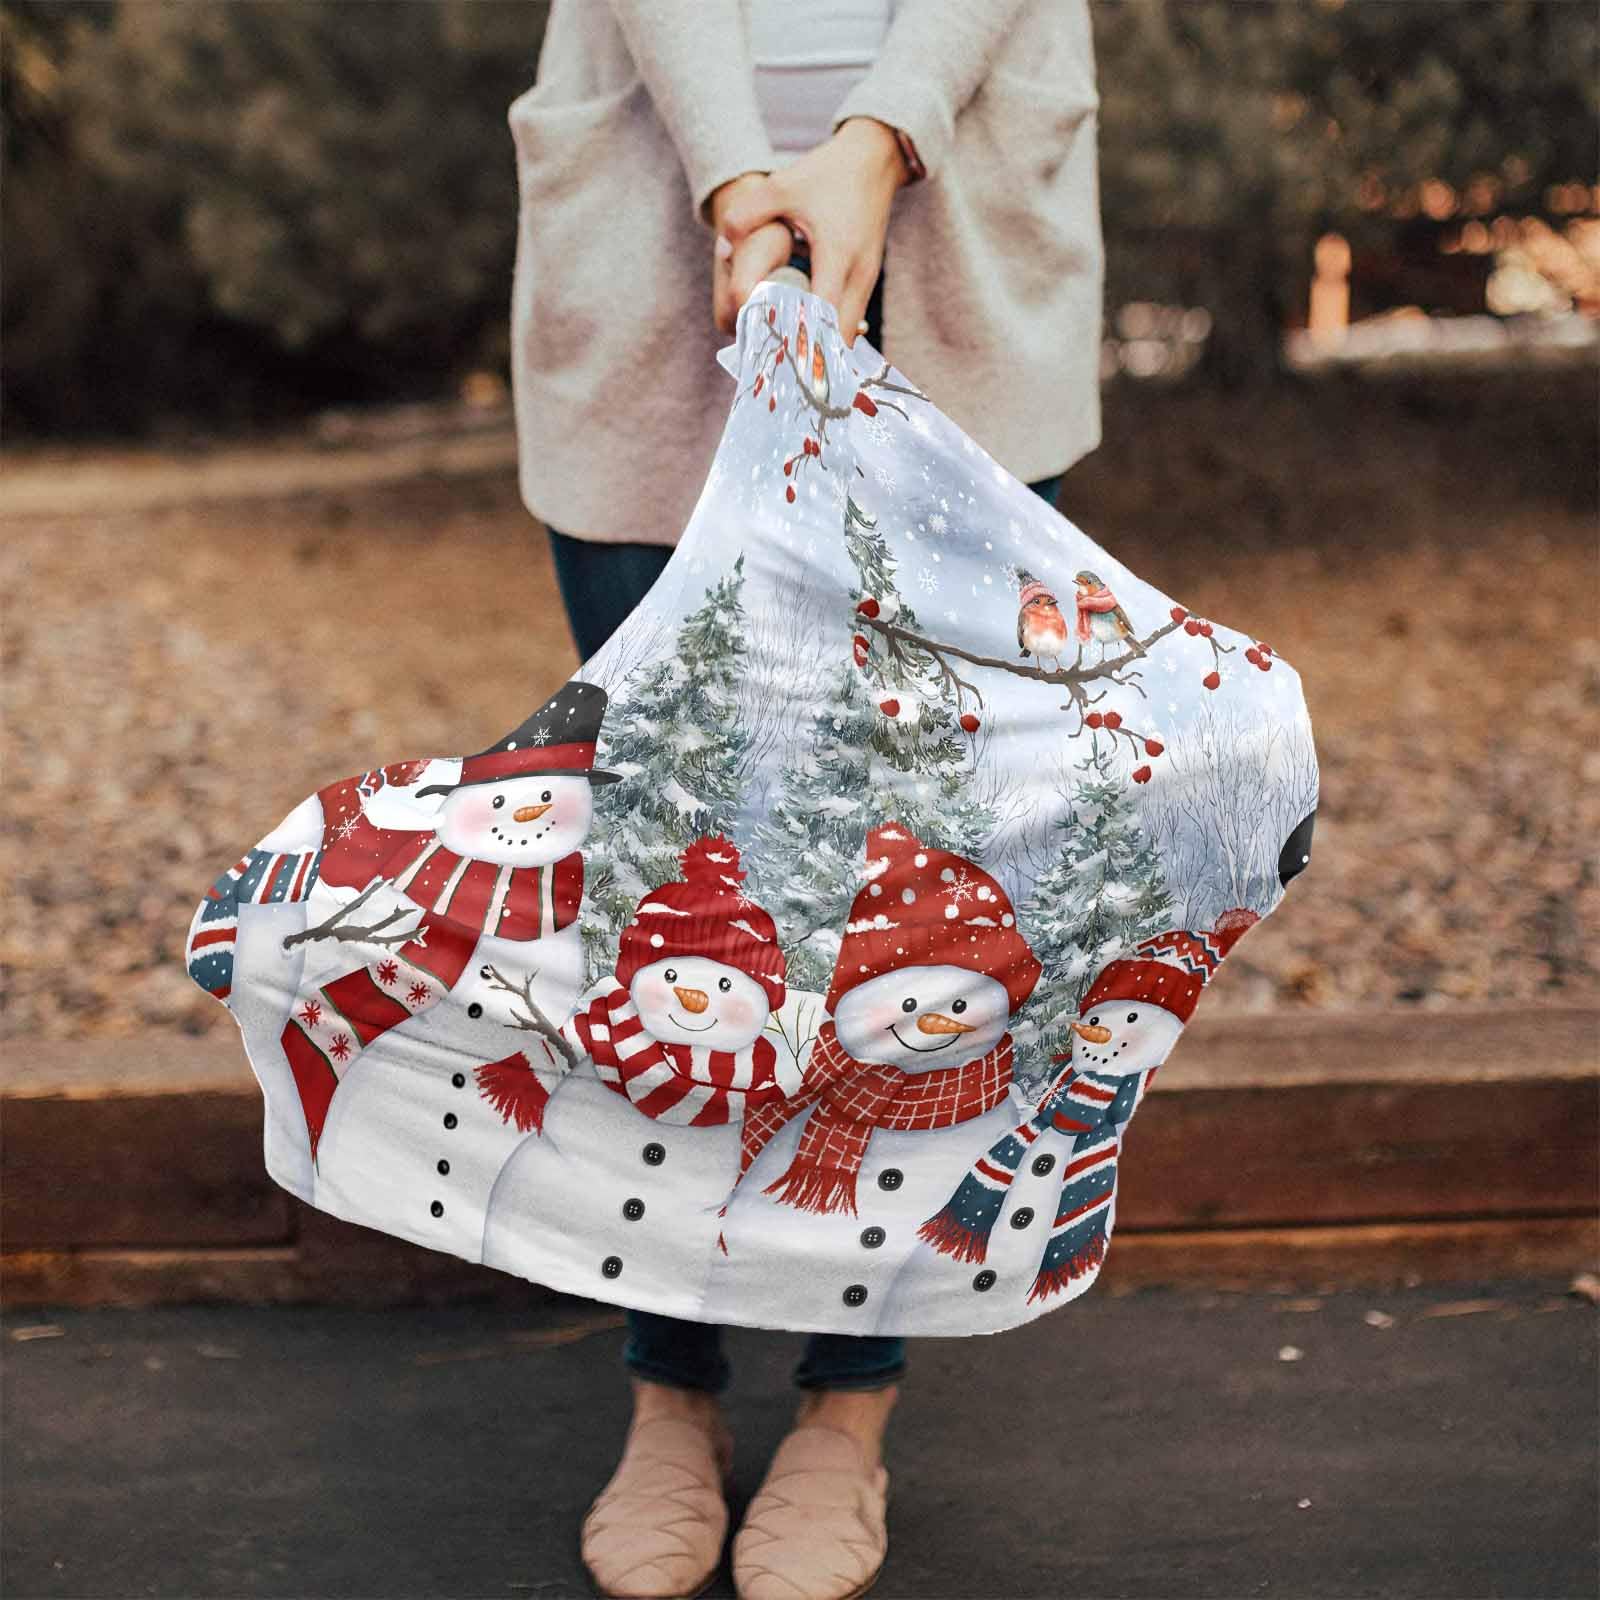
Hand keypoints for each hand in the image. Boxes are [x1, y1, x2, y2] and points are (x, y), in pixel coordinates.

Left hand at [716, 119, 908, 344]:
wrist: (874, 159)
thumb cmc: (828, 174)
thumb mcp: (782, 186)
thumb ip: (746, 214)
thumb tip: (722, 249)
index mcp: (837, 254)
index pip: (822, 315)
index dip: (801, 341)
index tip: (778, 360)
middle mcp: (858, 274)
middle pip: (839, 337)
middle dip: (812, 357)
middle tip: (779, 371)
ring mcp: (867, 280)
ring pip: (847, 333)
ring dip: (821, 348)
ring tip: (789, 362)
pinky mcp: (867, 280)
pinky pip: (849, 320)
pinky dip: (829, 333)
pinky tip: (804, 338)